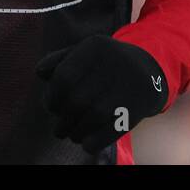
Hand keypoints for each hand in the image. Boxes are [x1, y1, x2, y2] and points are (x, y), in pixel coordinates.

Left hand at [35, 34, 168, 153]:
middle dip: (62, 120)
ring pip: (92, 117)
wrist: (149, 71)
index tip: (51, 107)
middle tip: (59, 128)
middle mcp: (113, 64)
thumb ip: (60, 60)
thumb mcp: (86, 52)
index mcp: (95, 47)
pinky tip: (86, 142)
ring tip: (71, 135)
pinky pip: (111, 130)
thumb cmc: (107, 63)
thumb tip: (40, 73)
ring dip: (75, 132)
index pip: (64, 76)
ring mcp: (127, 86)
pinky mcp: (137, 108)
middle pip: (77, 100)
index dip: (52, 96)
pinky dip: (93, 141)